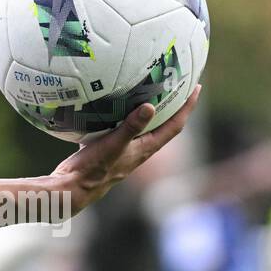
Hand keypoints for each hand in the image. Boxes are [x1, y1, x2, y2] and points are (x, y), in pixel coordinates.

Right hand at [51, 84, 201, 215]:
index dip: (186, 108)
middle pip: (164, 125)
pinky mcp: (111, 147)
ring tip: (154, 90)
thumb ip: (131, 127)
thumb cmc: (95, 168)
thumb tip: (150, 107)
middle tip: (178, 84)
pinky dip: (129, 114)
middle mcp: (140, 149)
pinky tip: (119, 104)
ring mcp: (126, 149)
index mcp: (146, 148)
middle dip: (174, 105)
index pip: (174, 126)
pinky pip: (127, 127)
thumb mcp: (114, 144)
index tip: (195, 88)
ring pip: (145, 126)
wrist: (74, 187)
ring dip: (152, 109)